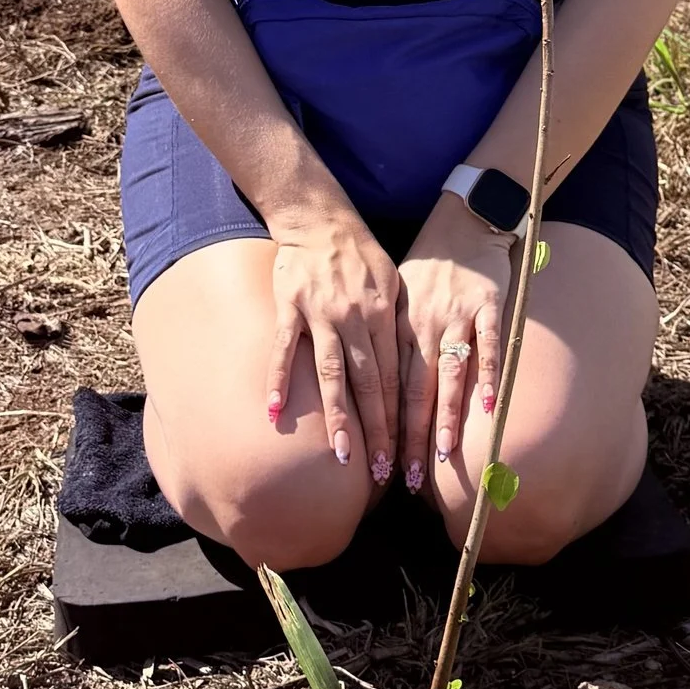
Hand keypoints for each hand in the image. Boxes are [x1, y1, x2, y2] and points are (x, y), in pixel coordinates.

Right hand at [265, 206, 403, 482]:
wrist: (320, 218)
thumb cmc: (361, 255)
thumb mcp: (394, 282)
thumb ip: (400, 325)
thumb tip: (414, 368)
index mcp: (385, 316)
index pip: (394, 377)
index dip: (399, 417)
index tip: (402, 453)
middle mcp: (356, 318)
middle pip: (368, 383)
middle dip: (376, 430)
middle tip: (379, 471)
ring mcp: (322, 314)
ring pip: (332, 373)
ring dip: (338, 416)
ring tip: (341, 455)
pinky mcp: (290, 307)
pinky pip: (284, 348)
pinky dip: (279, 379)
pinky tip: (275, 412)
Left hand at [397, 193, 513, 493]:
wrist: (462, 219)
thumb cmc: (425, 264)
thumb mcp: (392, 298)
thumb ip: (385, 340)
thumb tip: (366, 386)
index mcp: (395, 325)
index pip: (386, 387)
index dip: (383, 428)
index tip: (379, 466)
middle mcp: (422, 323)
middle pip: (415, 390)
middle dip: (411, 437)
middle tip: (410, 479)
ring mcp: (456, 314)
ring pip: (449, 373)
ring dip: (447, 417)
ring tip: (445, 456)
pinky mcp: (488, 304)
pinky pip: (490, 344)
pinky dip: (490, 374)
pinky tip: (492, 406)